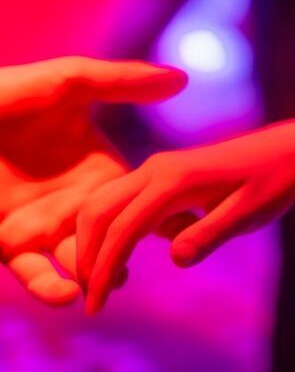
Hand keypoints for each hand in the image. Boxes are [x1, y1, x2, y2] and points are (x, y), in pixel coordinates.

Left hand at [0, 59, 186, 305]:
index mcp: (99, 170)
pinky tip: (68, 293)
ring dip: (97, 279)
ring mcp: (42, 228)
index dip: (170, 212)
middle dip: (137, 255)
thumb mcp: (70, 82)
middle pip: (118, 241)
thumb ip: (123, 82)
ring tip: (111, 282)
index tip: (198, 220)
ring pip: (80, 266)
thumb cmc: (10, 92)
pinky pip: (33, 275)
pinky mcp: (8, 245)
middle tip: (157, 264)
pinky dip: (50, 289)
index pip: (142, 199)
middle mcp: (77, 204)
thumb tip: (183, 78)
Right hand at [75, 117, 294, 315]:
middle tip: (95, 301)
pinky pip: (124, 206)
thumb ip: (212, 233)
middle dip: (87, 257)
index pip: (123, 227)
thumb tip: (176, 259)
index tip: (95, 307)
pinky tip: (143, 256)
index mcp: (174, 179)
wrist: (286, 150)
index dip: (103, 269)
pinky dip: (117, 234)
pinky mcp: (160, 178)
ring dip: (98, 245)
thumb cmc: (272, 181)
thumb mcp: (250, 212)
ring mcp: (156, 170)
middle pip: (98, 212)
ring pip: (104, 206)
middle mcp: (156, 169)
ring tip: (110, 286)